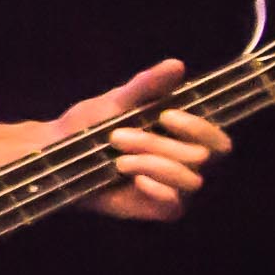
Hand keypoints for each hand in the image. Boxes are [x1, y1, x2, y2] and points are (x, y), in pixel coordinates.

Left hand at [44, 60, 230, 223]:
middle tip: (117, 136)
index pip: (219, 141)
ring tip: (117, 159)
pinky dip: (157, 189)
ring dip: (153, 164)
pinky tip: (133, 179)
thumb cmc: (91, 125)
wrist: (55, 154)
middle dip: (157, 144)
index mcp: (187, 139)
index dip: (200, 129)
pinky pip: (174, 205)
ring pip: (190, 180)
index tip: (166, 115)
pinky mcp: (157, 209)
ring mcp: (175, 189)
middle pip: (201, 157)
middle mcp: (189, 165)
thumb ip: (147, 86)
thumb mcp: (117, 102)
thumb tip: (176, 65)